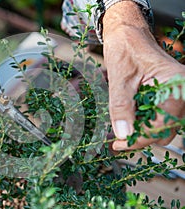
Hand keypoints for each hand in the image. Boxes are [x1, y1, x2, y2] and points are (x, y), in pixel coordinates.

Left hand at [102, 1, 184, 149]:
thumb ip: (122, 108)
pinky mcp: (164, 95)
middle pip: (165, 127)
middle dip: (142, 137)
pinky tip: (128, 122)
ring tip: (121, 132)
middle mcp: (179, 90)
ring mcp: (173, 93)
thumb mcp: (119, 79)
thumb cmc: (125, 49)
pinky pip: (158, 116)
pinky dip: (143, 122)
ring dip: (143, 131)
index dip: (141, 138)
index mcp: (173, 83)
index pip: (162, 123)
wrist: (127, 35)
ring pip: (162, 124)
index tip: (120, 144)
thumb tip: (123, 134)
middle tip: (119, 141)